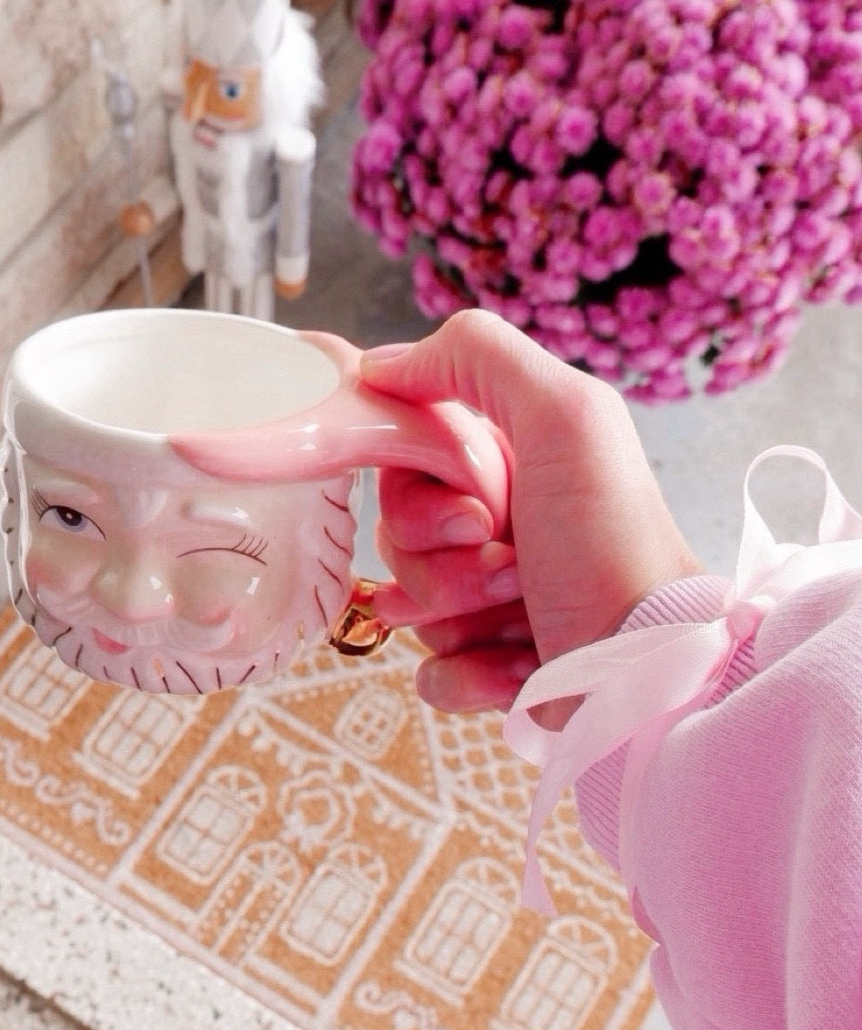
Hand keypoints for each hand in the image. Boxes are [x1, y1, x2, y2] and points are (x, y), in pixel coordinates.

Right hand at [361, 311, 703, 713]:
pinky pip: (429, 671)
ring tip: (523, 616)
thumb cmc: (615, 541)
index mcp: (509, 463)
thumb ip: (476, 355)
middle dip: (440, 560)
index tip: (480, 508)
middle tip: (509, 565)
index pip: (403, 464)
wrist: (648, 662)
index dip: (420, 492)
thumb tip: (381, 365)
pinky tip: (519, 667)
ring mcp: (489, 602)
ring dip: (458, 617)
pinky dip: (469, 673)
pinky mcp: (488, 668)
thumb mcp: (564, 413)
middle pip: (395, 538)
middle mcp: (496, 527)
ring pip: (406, 606)